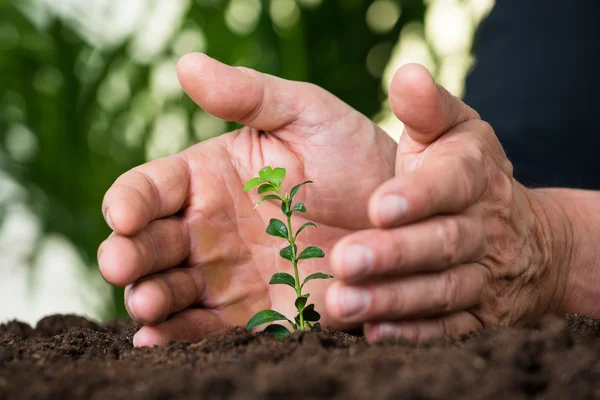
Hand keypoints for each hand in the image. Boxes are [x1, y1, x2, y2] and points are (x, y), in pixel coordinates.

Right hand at [98, 53, 395, 345]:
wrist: (398, 212)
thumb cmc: (351, 153)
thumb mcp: (304, 112)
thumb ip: (249, 94)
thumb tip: (186, 63)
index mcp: (207, 177)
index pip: (150, 188)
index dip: (130, 201)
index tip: (124, 213)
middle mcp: (206, 228)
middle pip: (149, 243)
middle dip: (129, 255)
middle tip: (123, 264)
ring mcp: (226, 274)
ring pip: (169, 289)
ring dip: (150, 299)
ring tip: (147, 303)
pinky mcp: (253, 314)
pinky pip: (208, 328)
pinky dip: (181, 336)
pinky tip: (160, 340)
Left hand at [325, 64, 569, 341]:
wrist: (524, 237)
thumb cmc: (470, 174)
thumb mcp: (455, 132)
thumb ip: (427, 109)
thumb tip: (406, 75)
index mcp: (472, 177)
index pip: (450, 184)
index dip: (418, 196)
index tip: (378, 205)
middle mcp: (482, 229)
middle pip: (440, 244)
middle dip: (393, 254)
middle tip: (344, 260)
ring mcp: (480, 276)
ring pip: (440, 291)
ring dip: (393, 300)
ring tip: (343, 303)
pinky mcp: (476, 314)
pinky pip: (447, 327)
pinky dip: (413, 332)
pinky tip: (372, 333)